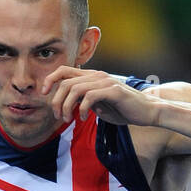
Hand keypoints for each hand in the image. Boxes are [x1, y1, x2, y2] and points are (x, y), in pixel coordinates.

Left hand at [41, 67, 159, 127]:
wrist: (147, 112)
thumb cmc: (123, 110)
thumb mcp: (99, 105)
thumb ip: (85, 101)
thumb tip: (70, 103)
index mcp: (92, 77)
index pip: (64, 70)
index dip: (50, 80)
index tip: (43, 94)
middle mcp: (97, 76)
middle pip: (65, 82)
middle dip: (56, 101)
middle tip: (58, 117)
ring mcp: (105, 82)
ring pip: (74, 89)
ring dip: (66, 106)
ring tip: (67, 119)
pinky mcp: (113, 91)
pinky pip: (89, 96)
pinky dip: (81, 109)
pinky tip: (82, 118)